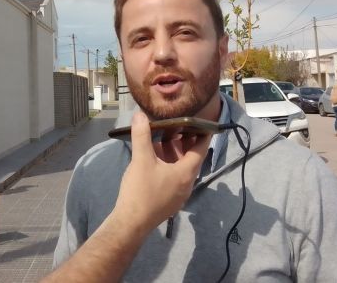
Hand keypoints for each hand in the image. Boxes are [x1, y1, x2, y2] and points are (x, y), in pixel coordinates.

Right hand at [111, 112, 212, 232]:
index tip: (204, 121)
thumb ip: (142, 135)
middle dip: (186, 141)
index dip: (203, 134)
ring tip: (166, 137)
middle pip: (191, 158)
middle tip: (180, 124)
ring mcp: (179, 194)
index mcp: (186, 173)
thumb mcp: (141, 159)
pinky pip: (174, 177)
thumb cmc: (141, 190)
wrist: (131, 223)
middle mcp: (187, 183)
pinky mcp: (169, 200)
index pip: (201, 149)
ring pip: (182, 168)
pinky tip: (155, 157)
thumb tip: (140, 114)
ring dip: (176, 153)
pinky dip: (169, 164)